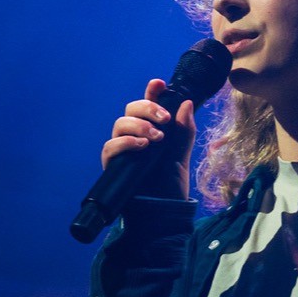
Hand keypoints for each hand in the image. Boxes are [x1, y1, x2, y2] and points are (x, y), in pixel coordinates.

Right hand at [100, 79, 195, 200]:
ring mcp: (123, 149)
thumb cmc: (170, 185)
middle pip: (132, 109)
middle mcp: (135, 136)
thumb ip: (184, 131)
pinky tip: (141, 146)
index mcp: (153, 130)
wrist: (162, 213)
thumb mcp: (182, 156)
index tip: (159, 83)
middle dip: (148, 107)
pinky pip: (110, 146)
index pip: (149, 104)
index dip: (152, 91)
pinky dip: (125, 142)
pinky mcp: (113, 164)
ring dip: (139, 125)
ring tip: (156, 138)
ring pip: (120, 123)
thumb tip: (186, 103)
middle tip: (164, 119)